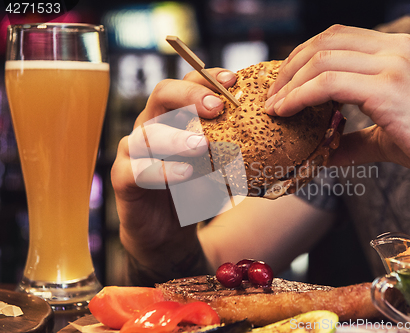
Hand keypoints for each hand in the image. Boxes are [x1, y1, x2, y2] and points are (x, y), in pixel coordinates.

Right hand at [111, 69, 236, 277]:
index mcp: (173, 115)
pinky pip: (135, 171)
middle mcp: (151, 125)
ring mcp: (133, 151)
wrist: (169, 230)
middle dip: (190, 96)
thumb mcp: (220, 163)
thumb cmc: (196, 189)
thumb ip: (235, 144)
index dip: (208, 78)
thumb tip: (269, 126)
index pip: (187, 83)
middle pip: (162, 95)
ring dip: (176, 137)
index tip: (234, 81)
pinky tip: (185, 173)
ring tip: (202, 144)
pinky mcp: (123, 179)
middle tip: (217, 107)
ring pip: (147, 134)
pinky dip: (160, 171)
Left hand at [265, 24, 409, 202]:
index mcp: (399, 50)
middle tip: (272, 94)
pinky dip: (298, 96)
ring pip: (321, 60)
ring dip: (288, 83)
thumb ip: (357, 137)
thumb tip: (327, 152)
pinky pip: (327, 84)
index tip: (285, 82)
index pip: (338, 37)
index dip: (304, 55)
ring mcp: (393, 66)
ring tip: (274, 106)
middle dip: (289, 67)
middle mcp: (396, 49)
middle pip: (324, 41)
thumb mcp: (390, 133)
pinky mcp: (389, 91)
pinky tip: (284, 111)